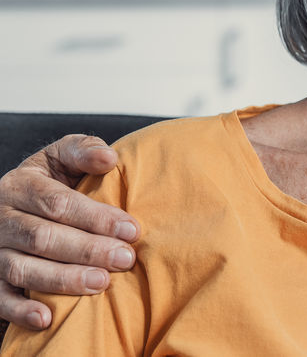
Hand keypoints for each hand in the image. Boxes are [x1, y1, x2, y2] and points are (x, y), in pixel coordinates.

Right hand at [0, 135, 138, 329]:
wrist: (7, 204)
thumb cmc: (45, 181)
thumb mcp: (58, 157)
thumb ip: (82, 150)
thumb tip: (109, 158)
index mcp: (20, 185)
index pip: (58, 203)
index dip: (96, 217)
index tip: (131, 229)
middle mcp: (1, 218)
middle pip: (43, 237)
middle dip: (88, 250)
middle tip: (125, 259)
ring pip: (22, 268)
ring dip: (63, 279)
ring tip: (101, 284)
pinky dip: (20, 310)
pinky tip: (47, 318)